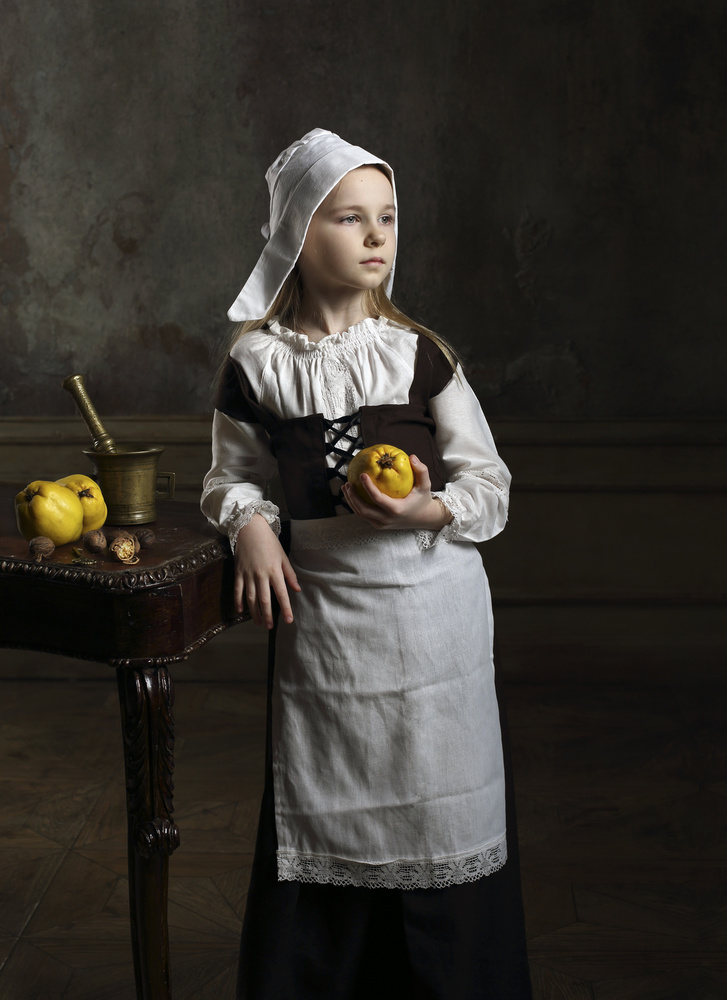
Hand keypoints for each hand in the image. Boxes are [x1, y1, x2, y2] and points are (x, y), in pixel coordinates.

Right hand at [233, 513, 300, 628]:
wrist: (249, 529)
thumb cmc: (269, 542)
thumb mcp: (283, 556)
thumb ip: (290, 574)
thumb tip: (297, 589)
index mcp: (274, 571)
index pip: (282, 594)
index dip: (285, 609)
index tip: (289, 620)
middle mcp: (261, 575)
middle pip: (264, 600)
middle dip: (268, 615)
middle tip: (270, 627)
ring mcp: (248, 574)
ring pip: (251, 598)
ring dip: (254, 612)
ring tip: (258, 623)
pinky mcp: (238, 572)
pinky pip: (237, 590)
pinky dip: (238, 601)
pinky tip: (240, 611)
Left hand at [341, 455, 452, 530]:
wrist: (423, 518)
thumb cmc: (422, 499)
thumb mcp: (425, 485)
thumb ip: (421, 471)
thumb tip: (412, 457)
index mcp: (397, 510)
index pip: (378, 499)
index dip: (368, 487)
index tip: (362, 475)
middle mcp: (387, 519)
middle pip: (363, 510)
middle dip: (352, 497)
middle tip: (348, 483)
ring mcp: (381, 524)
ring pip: (361, 514)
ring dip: (351, 501)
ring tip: (346, 487)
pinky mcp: (378, 525)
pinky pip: (364, 515)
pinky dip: (356, 505)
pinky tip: (352, 493)